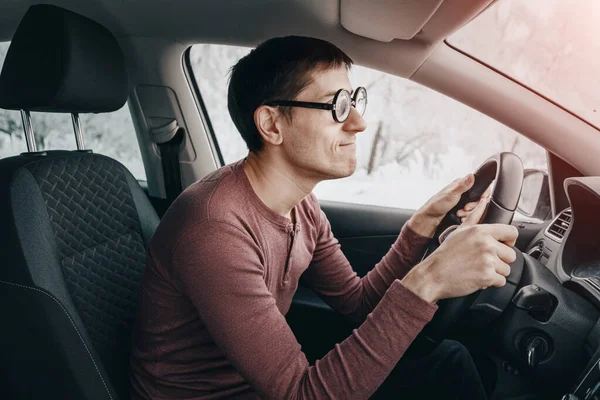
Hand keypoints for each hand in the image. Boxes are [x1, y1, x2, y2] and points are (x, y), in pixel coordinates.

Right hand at [402, 195, 517, 302]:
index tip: (502, 246)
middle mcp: (486, 244)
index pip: (512, 232)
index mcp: (480, 231)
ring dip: (495, 272)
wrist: (433, 275)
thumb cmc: (445, 254)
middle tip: (483, 261)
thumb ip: (475, 215)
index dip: (509, 241)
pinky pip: (501, 281)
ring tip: (478, 269)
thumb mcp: (459, 231)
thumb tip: (484, 199)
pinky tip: (477, 277)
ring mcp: (487, 261)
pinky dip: (491, 282)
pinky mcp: (487, 277)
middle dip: (500, 260)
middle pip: (511, 254)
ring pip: (507, 269)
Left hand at [408, 174, 488, 237]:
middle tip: (464, 209)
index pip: (481, 187)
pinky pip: (470, 212)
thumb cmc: (437, 204)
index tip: (476, 202)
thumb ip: (462, 186)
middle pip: (479, 198)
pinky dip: (466, 215)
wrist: (430, 217)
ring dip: (469, 212)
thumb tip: (471, 175)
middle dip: (473, 206)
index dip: (482, 196)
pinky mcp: (461, 207)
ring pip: (475, 206)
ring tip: (459, 214)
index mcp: (461, 183)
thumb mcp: (451, 195)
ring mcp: (463, 199)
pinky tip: (459, 217)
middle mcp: (463, 190)